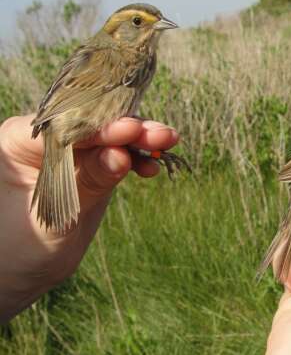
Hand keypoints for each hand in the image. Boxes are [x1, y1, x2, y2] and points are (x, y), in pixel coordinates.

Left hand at [0, 115, 177, 322]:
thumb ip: (87, 182)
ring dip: (138, 141)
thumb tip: (122, 155)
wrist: (19, 269)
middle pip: (93, 125)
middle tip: (161, 136)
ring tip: (167, 142)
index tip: (131, 131)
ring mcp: (70, 150)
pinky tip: (151, 166)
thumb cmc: (18, 246)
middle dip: (128, 130)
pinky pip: (115, 155)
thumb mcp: (54, 215)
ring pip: (109, 137)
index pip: (69, 126)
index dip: (103, 127)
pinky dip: (135, 159)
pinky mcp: (88, 164)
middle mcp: (45, 138)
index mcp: (19, 140)